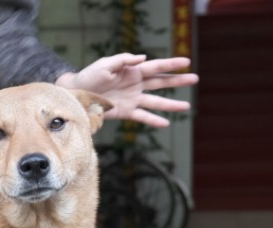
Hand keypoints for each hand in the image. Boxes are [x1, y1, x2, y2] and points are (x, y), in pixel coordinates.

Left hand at [56, 54, 198, 126]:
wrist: (77, 95)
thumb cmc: (89, 76)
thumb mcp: (105, 65)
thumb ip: (124, 60)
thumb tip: (142, 58)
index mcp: (132, 71)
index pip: (156, 67)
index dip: (171, 64)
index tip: (187, 62)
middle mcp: (136, 85)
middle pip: (161, 82)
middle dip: (178, 81)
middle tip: (195, 79)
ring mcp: (132, 99)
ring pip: (156, 101)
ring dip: (171, 105)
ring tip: (187, 106)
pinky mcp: (126, 112)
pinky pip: (143, 117)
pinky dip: (154, 120)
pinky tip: (166, 124)